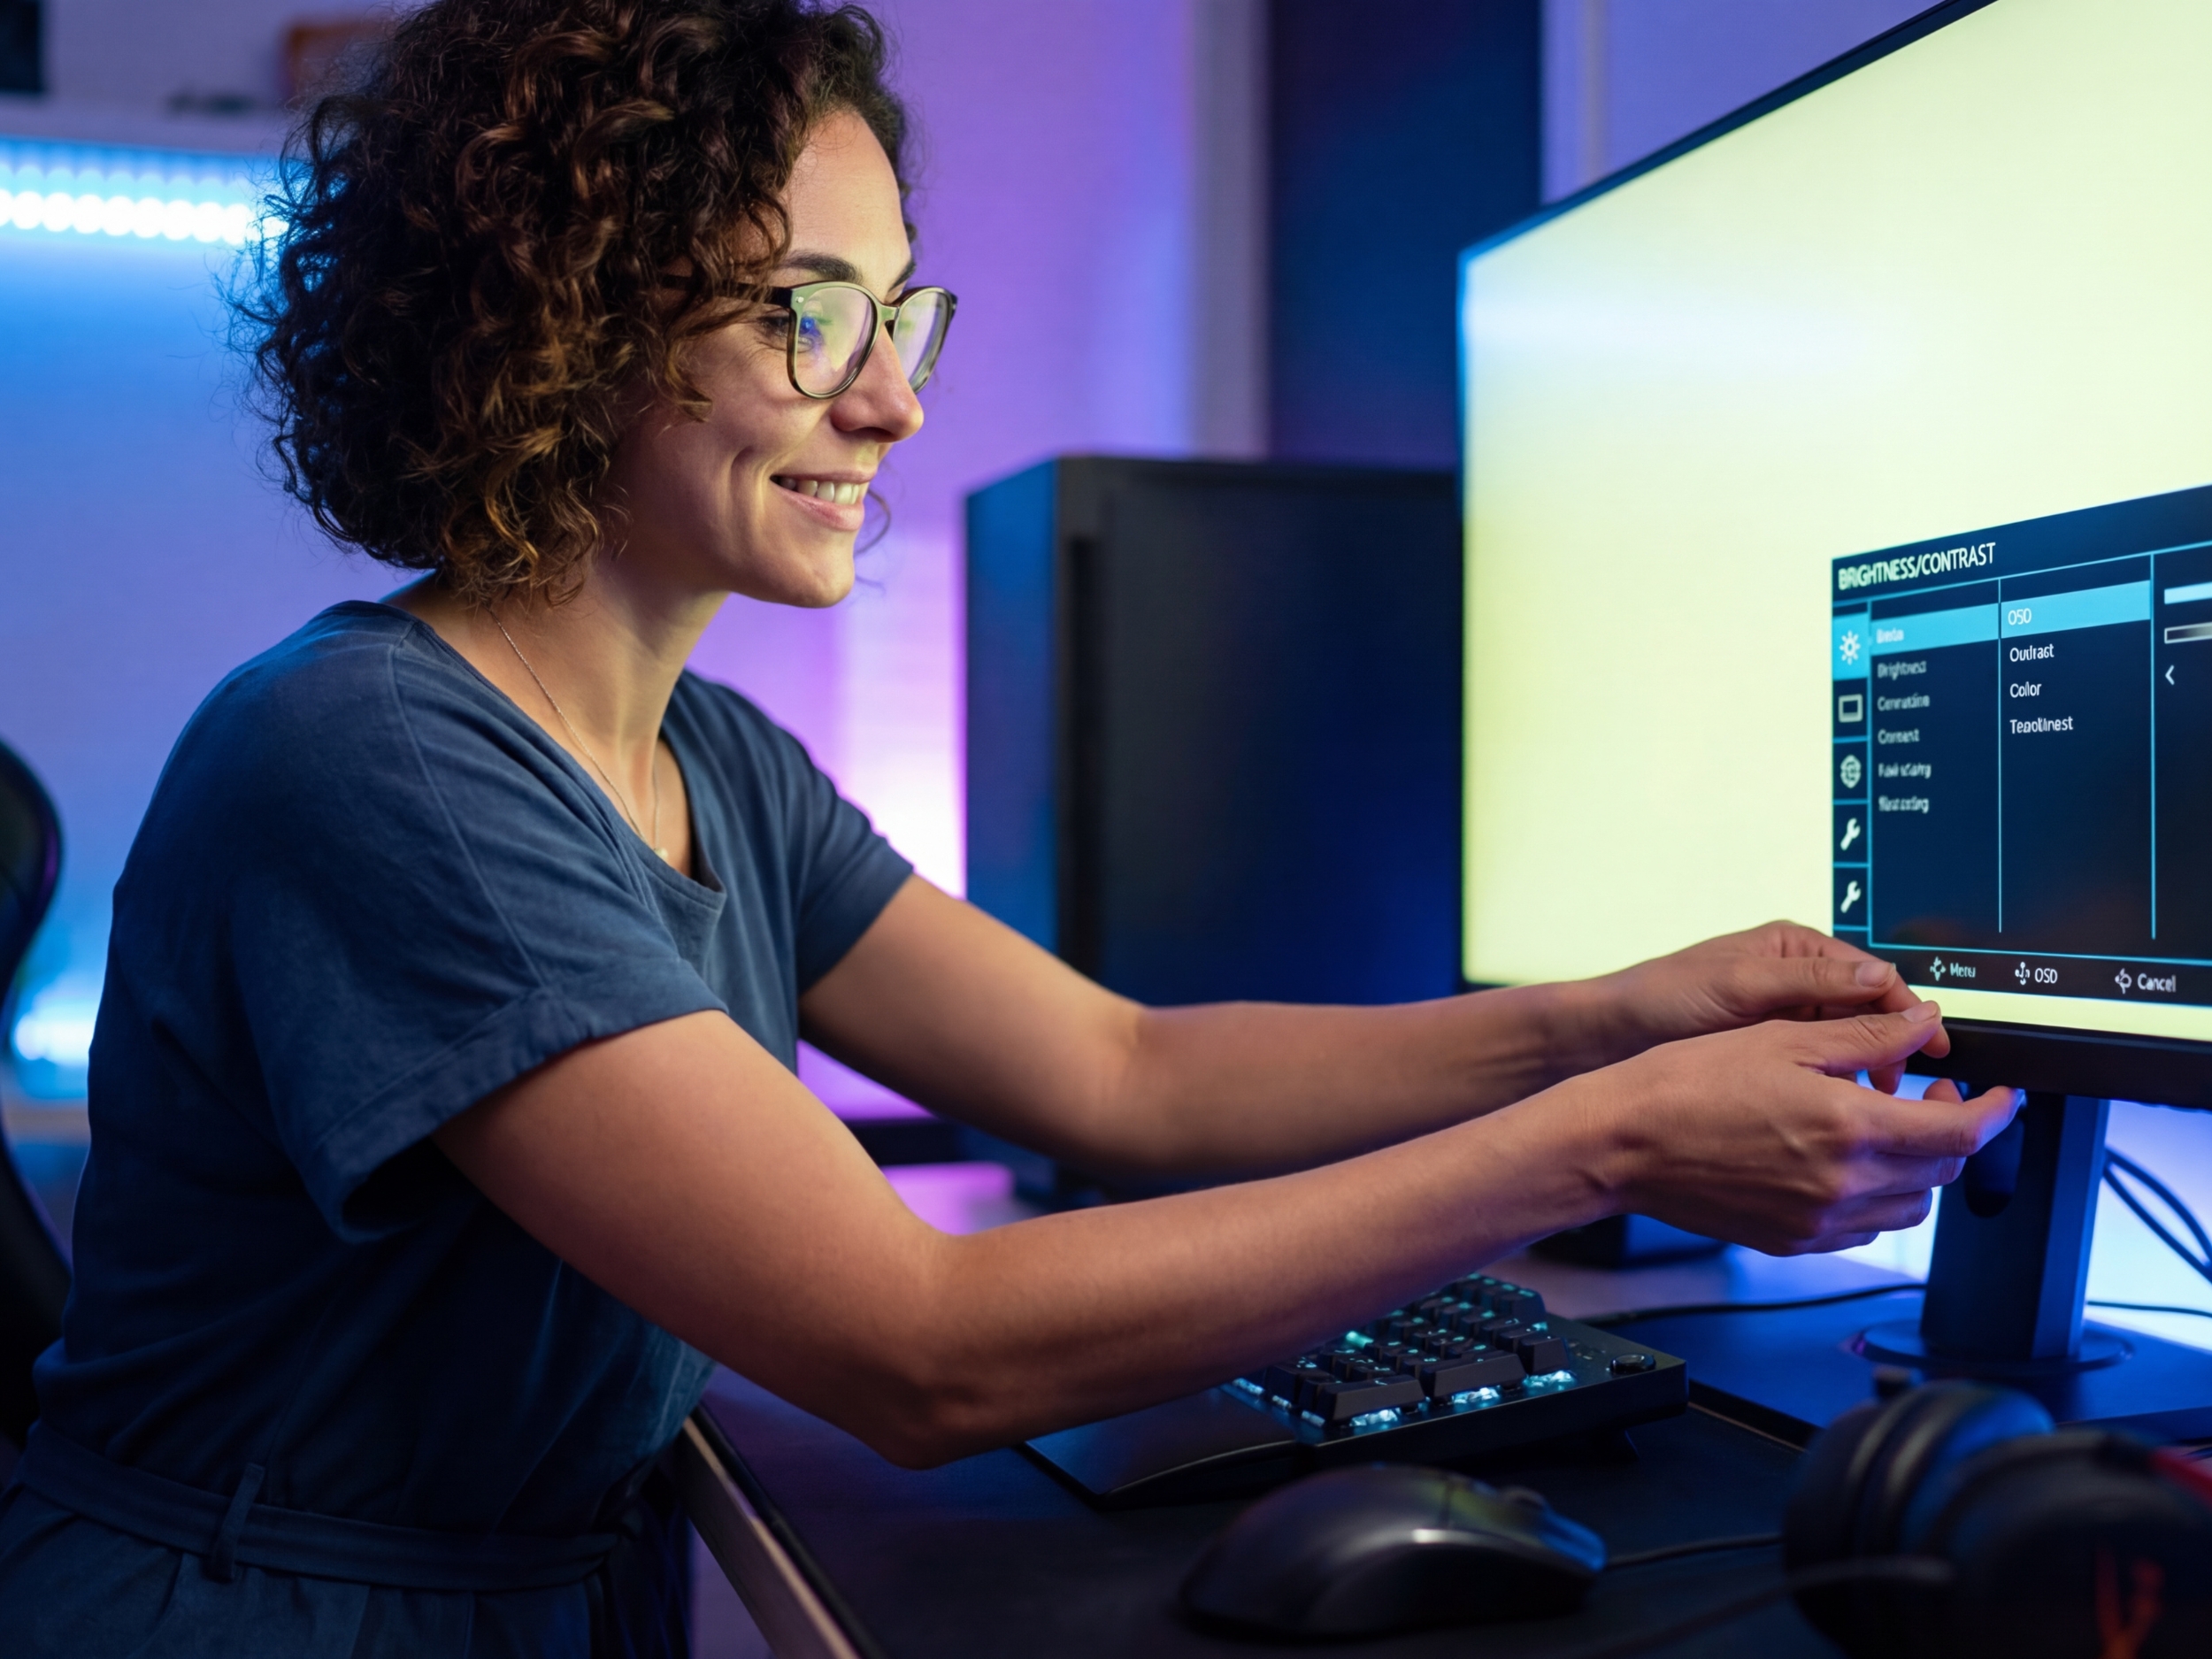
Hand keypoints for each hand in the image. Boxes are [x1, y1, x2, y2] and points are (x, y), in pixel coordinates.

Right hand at [1575, 1002, 2017, 1254]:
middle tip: (1932, 1092)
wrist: (1621, 1142)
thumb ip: (1865, 1035)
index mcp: (1849, 1126)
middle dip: (1952, 1130)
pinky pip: (1863, 1228)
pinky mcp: (1793, 1239)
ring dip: (1917, 1168)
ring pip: (1909, 1207)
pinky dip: (1875, 1197)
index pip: (1960, 1132)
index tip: (2001, 1094)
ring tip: (1886, 1128)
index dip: (1994, 1111)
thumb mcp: (1782, 1038)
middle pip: (1940, 1170)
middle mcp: (1843, 1184)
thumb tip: (1922, 1024)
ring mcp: (1819, 1220)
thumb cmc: (1685, 1085)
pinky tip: (1844, 1162)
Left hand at [1577, 919, 1944, 1091]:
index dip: (1908, 1015)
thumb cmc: (1663, 999)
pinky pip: (1820, 1073)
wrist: (1605, 1038)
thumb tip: (1884, 984)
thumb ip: (1811, 983)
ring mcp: (1785, 1021)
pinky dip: (1835, 1091)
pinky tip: (1837, 1113)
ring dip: (1866, 1075)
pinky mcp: (1769, 1057)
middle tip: (1903, 1088)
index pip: (1876, 980)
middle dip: (1891, 1050)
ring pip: (1849, 1049)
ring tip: (1870, 1104)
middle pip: (1870, 1017)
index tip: (1932, 1049)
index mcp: (1797, 950)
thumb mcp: (1739, 986)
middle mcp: (1798, 982)